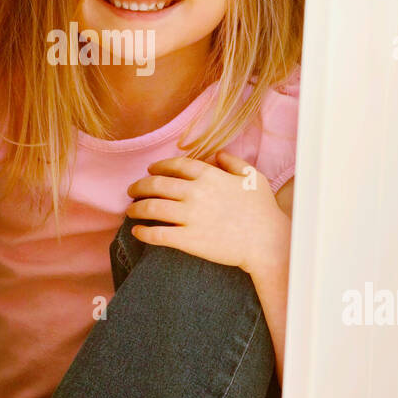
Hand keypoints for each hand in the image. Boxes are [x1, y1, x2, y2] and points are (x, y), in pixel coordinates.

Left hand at [125, 151, 290, 278]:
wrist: (267, 242)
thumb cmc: (263, 210)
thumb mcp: (253, 177)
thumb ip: (234, 162)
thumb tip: (218, 154)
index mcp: (209, 176)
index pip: (175, 166)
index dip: (158, 166)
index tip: (149, 170)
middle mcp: (195, 193)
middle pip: (156, 184)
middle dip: (139, 186)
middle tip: (131, 191)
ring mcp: (190, 217)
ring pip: (151, 207)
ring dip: (136, 208)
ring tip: (130, 211)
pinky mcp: (188, 240)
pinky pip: (157, 234)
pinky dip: (142, 231)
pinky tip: (137, 231)